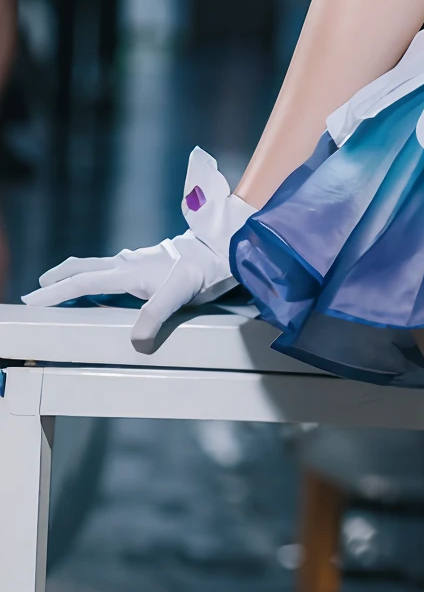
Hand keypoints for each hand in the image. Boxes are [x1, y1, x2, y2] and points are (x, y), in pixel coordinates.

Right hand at [22, 148, 256, 350]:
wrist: (221, 249)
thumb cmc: (201, 272)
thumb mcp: (178, 295)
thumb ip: (154, 316)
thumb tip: (135, 342)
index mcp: (128, 271)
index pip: (83, 282)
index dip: (57, 292)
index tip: (34, 300)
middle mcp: (127, 263)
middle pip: (84, 267)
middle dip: (59, 277)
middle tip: (39, 288)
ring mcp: (137, 261)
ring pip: (98, 266)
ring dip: (77, 275)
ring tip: (63, 287)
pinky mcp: (147, 263)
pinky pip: (113, 270)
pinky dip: (97, 277)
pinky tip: (102, 287)